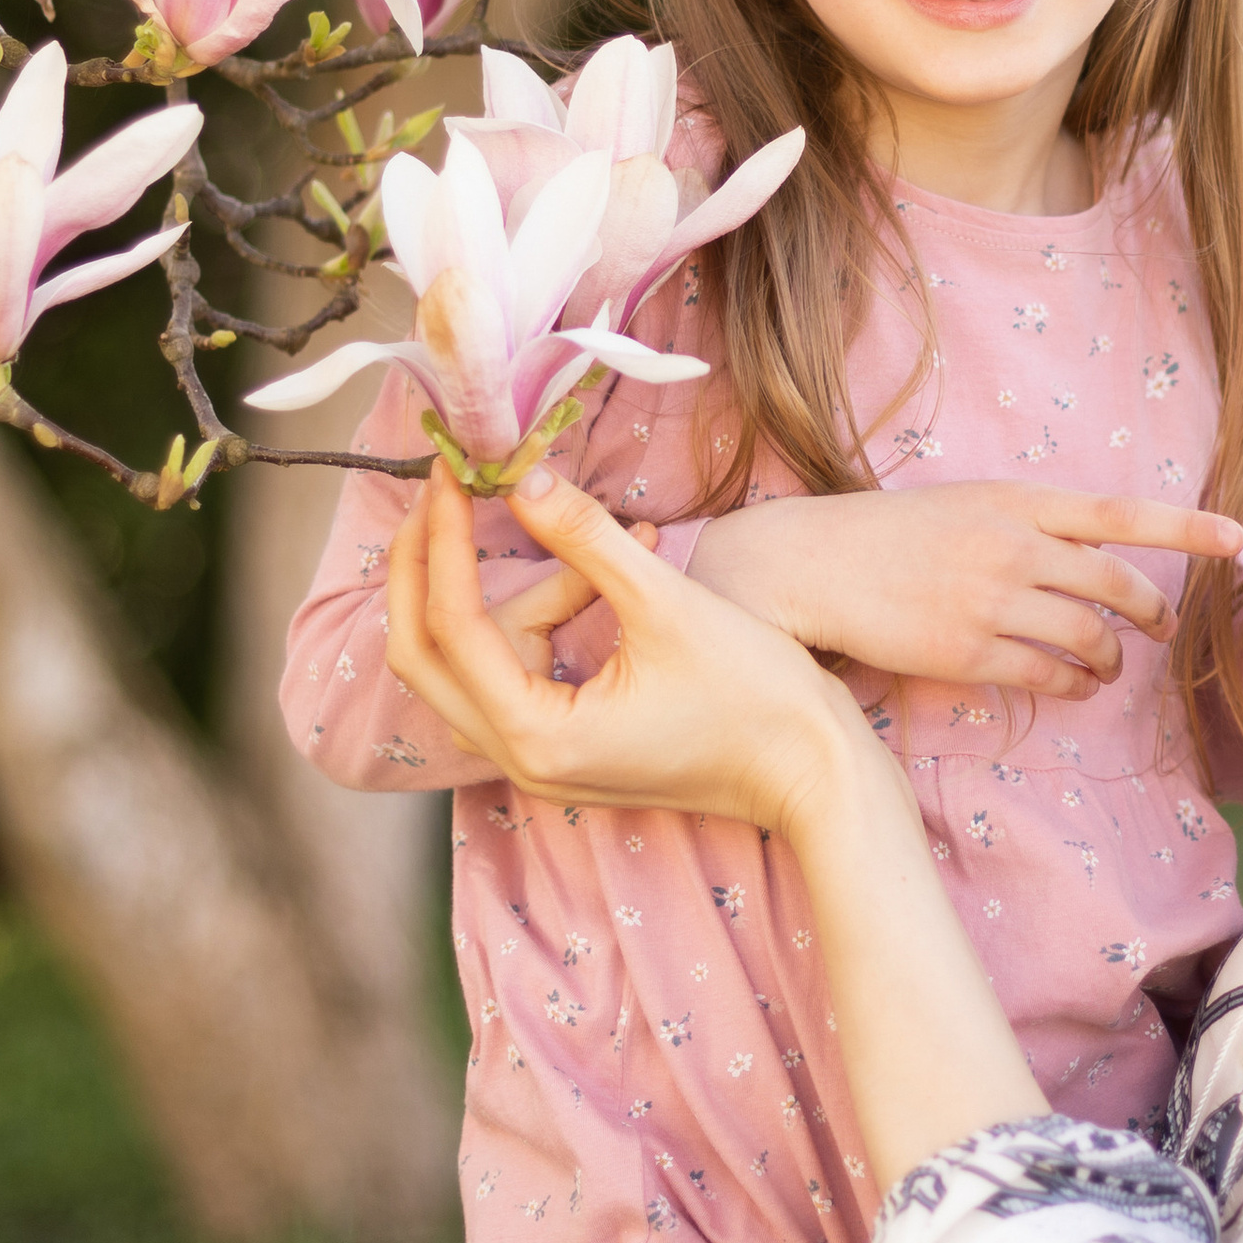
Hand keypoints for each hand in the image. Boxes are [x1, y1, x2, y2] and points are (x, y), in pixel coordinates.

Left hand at [385, 463, 864, 829]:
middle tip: (446, 494)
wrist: (813, 771)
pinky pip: (519, 676)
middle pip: (428, 657)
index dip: (445, 539)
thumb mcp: (665, 602)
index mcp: (536, 735)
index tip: (451, 471)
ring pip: (478, 663)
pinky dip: (544, 621)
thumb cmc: (754, 694)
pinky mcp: (568, 752)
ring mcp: (542, 764)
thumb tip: (522, 478)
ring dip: (508, 595)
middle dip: (430, 569)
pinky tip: (602, 580)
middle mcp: (522, 762)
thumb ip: (585, 538)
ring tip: (590, 544)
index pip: (454, 624)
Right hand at [686, 483, 1242, 699]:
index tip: (1239, 537)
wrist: (814, 564)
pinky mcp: (967, 651)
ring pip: (1089, 637)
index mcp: (1016, 499)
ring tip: (1111, 665)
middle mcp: (1012, 545)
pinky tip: (1075, 686)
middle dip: (1155, 612)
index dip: (1187, 527)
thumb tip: (1091, 556)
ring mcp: (991, 601)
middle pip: (1118, 585)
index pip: (1122, 513)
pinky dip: (1074, 685)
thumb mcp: (968, 503)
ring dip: (1112, 657)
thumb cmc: (893, 533)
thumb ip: (1030, 524)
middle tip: (1163, 628)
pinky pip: (1048, 676)